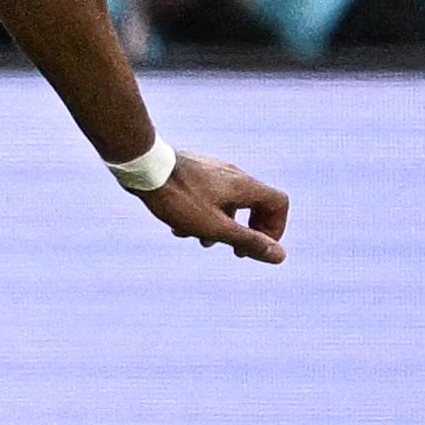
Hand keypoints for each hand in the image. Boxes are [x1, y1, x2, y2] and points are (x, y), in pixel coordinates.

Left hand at [137, 151, 288, 263]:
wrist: (143, 168)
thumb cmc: (179, 198)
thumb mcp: (216, 227)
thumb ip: (248, 241)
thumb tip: (280, 256)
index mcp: (244, 185)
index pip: (279, 203)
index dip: (275, 228)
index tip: (255, 246)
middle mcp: (232, 175)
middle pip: (254, 205)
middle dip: (243, 231)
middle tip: (231, 250)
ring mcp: (212, 171)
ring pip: (226, 203)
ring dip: (217, 226)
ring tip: (197, 240)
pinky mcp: (193, 172)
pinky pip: (206, 196)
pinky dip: (200, 214)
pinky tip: (176, 226)